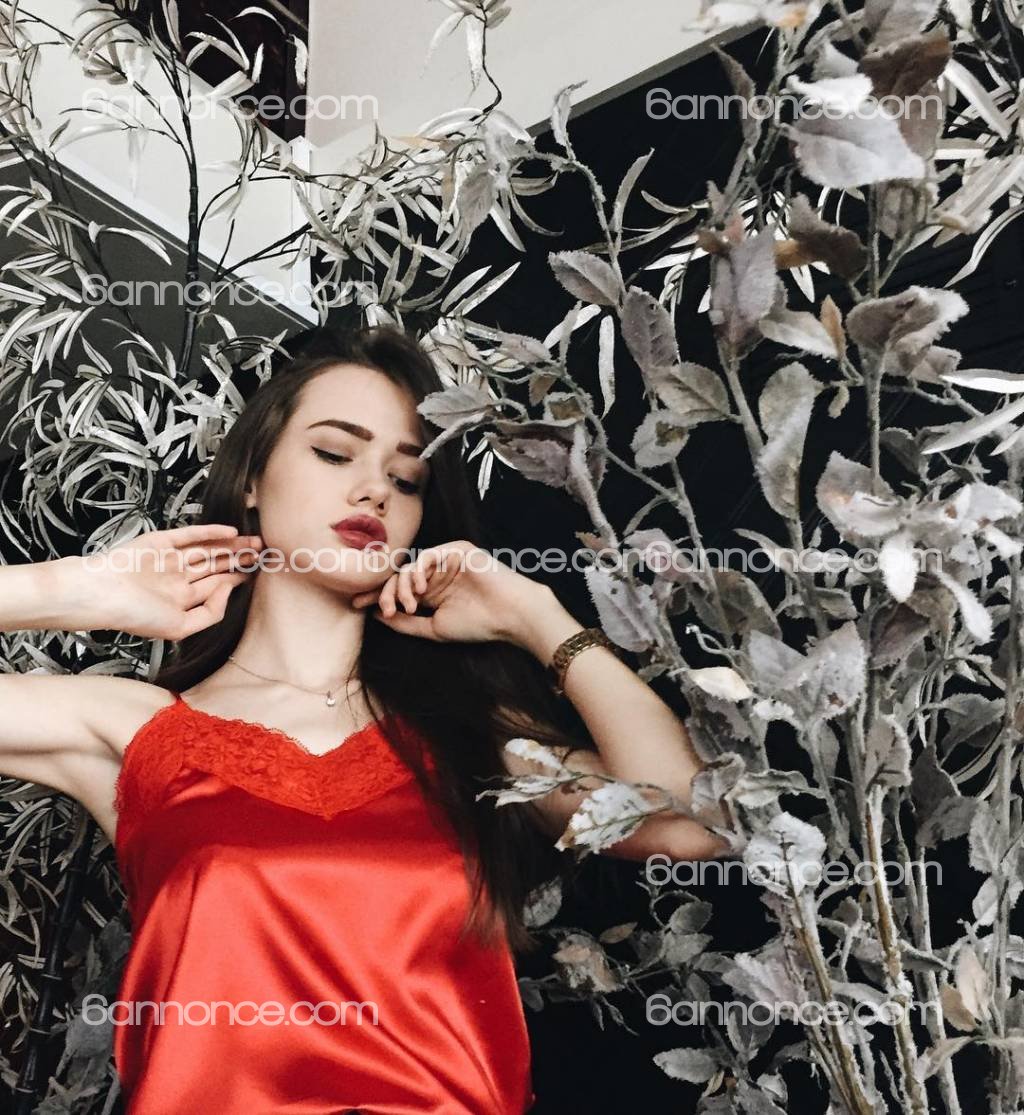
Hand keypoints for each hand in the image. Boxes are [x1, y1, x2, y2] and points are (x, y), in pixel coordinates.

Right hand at [67, 523, 261, 639]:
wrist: (102, 594)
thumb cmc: (135, 615)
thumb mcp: (179, 627)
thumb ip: (209, 613)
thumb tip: (228, 591)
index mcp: (180, 599)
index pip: (215, 585)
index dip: (237, 578)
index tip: (257, 573)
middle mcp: (176, 578)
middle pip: (215, 565)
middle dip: (239, 559)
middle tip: (263, 552)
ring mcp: (169, 558)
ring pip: (207, 549)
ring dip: (231, 544)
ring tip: (254, 541)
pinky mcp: (160, 541)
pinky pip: (191, 535)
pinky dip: (211, 531)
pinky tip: (230, 530)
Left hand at [350, 539, 547, 644]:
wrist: (509, 615)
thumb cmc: (477, 624)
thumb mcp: (433, 628)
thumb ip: (405, 622)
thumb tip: (376, 616)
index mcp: (432, 593)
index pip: (397, 590)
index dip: (376, 595)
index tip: (355, 604)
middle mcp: (437, 575)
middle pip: (398, 577)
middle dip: (384, 592)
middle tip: (383, 609)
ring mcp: (446, 562)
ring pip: (409, 567)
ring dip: (401, 586)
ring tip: (407, 605)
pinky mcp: (457, 550)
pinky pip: (427, 555)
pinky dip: (418, 571)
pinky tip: (421, 590)